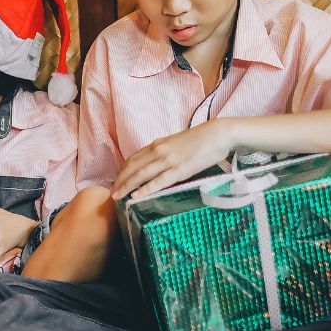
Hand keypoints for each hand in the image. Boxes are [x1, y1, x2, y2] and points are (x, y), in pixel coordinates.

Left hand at [112, 118, 234, 199]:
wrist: (219, 134)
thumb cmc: (201, 139)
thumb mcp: (177, 143)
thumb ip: (165, 152)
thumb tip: (158, 163)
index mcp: (158, 144)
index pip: (133, 158)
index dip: (122, 170)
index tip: (115, 180)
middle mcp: (159, 151)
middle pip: (133, 167)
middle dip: (120, 180)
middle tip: (111, 193)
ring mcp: (169, 160)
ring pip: (141, 174)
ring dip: (127, 186)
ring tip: (117, 196)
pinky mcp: (180, 169)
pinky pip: (159, 181)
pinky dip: (146, 189)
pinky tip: (136, 196)